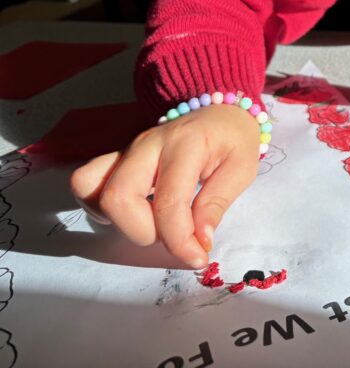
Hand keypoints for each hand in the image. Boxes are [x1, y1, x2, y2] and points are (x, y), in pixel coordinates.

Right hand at [69, 104, 259, 267]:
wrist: (219, 111)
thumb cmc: (233, 140)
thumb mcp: (242, 168)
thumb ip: (218, 203)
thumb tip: (199, 241)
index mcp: (185, 144)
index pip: (168, 202)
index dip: (179, 240)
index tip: (197, 257)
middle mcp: (148, 144)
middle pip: (117, 198)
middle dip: (142, 232)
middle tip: (172, 235)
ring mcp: (126, 150)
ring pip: (91, 188)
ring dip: (117, 220)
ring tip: (151, 223)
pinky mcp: (116, 158)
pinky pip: (87, 183)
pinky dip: (100, 207)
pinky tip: (133, 212)